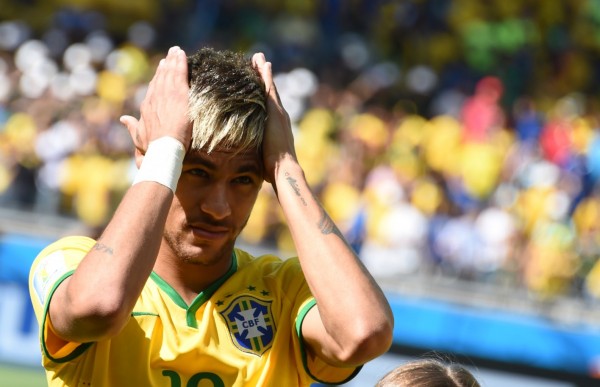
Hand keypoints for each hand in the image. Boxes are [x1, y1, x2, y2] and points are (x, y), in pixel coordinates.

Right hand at [121, 46, 190, 166]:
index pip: (153, 88)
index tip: (161, 68)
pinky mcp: (179, 95)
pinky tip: (182, 55)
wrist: (163, 148)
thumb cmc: (152, 146)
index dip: (158, 77)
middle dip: (166, 65)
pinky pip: (180, 74)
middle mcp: (155, 97)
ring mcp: (167, 95)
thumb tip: (123, 119)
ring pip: (170, 73)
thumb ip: (131, 126)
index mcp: (147, 107)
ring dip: (174, 60)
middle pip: (162, 77)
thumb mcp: (139, 137)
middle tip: (170, 54)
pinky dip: (181, 63)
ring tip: (176, 51)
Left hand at [251, 53, 296, 183]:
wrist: (284, 169)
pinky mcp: (275, 111)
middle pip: (269, 92)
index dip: (262, 92)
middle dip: (264, 76)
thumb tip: (243, 159)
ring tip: (259, 57)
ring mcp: (278, 112)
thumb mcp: (260, 156)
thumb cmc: (272, 169)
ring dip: (264, 71)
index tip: (256, 80)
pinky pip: (269, 89)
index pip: (267, 105)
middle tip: (258, 60)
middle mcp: (280, 116)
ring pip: (269, 87)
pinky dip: (266, 76)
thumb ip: (254, 152)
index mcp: (276, 126)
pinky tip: (262, 63)